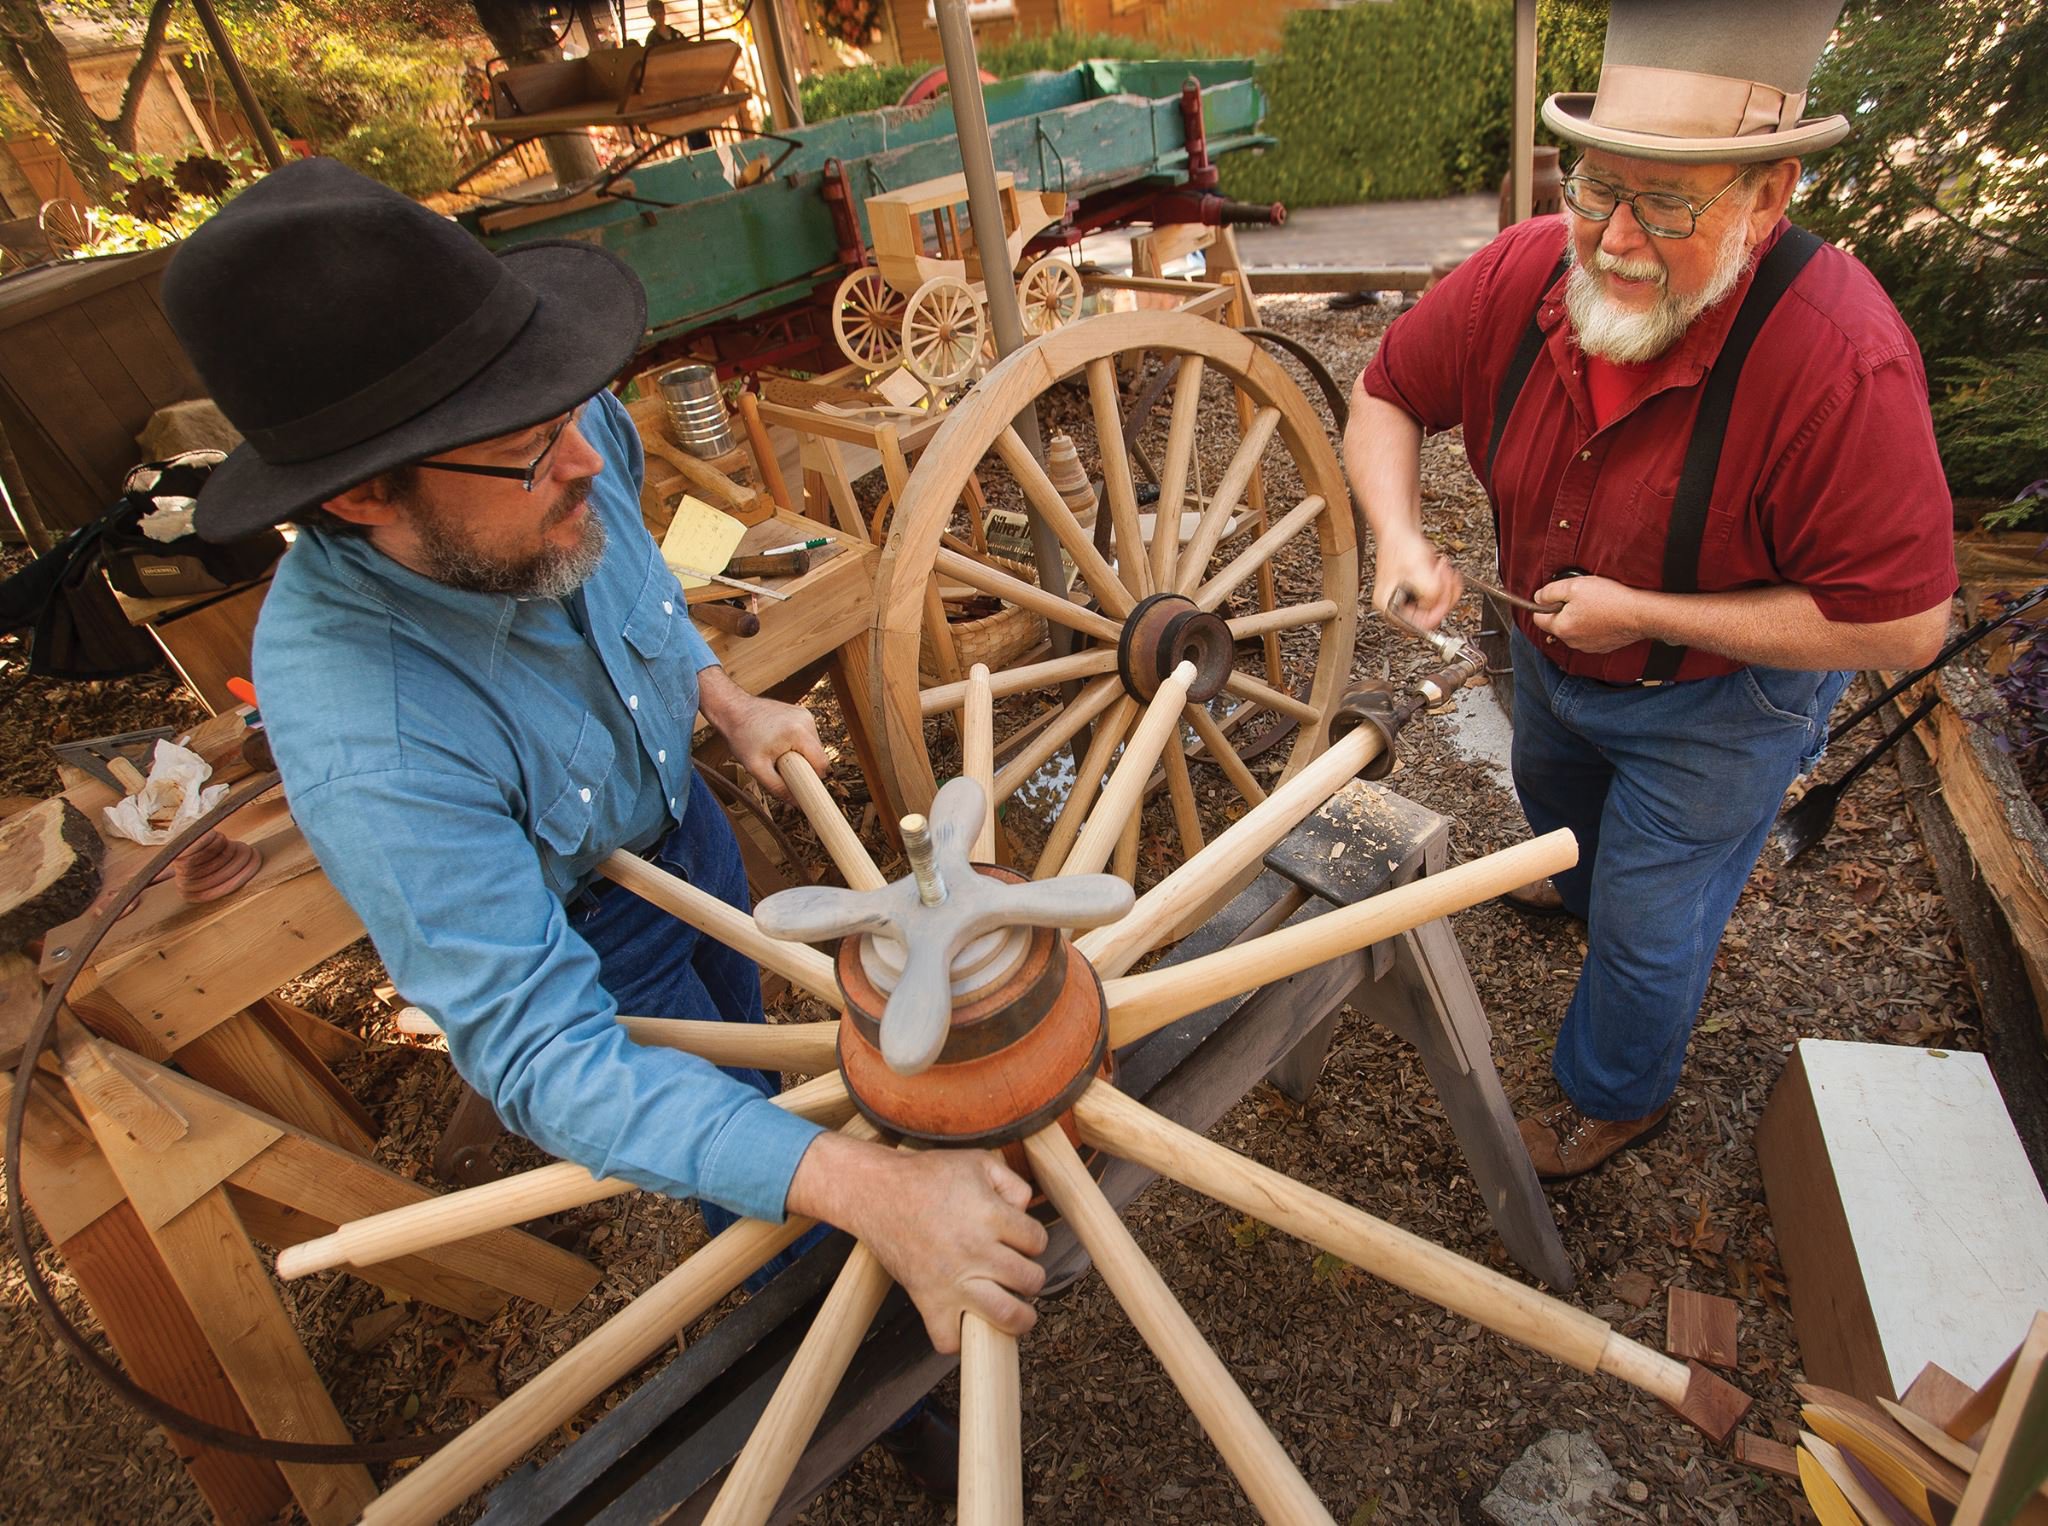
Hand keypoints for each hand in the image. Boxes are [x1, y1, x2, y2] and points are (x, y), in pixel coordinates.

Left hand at [695, 665, 827, 797]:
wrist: (732, 709)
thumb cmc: (741, 737)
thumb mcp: (756, 768)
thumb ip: (777, 787)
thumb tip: (796, 803)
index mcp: (799, 732)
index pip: (822, 764)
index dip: (812, 778)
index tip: (798, 783)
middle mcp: (807, 720)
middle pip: (818, 755)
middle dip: (804, 766)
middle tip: (781, 767)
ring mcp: (805, 714)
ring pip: (813, 746)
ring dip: (800, 755)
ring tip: (777, 752)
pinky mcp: (801, 712)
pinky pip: (807, 736)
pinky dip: (797, 744)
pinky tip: (778, 742)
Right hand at [786, 1133, 1047, 1353]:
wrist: (875, 1192)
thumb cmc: (926, 1175)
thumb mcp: (977, 1160)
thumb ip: (1012, 1182)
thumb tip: (1026, 1211)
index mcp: (991, 1216)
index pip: (1038, 1241)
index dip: (1032, 1239)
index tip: (1017, 1238)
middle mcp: (976, 1251)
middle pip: (1031, 1280)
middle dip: (1030, 1275)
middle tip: (1014, 1270)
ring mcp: (952, 1280)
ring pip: (1006, 1316)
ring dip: (1018, 1317)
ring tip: (1013, 1309)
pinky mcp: (927, 1299)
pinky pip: (948, 1339)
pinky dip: (959, 1339)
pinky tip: (964, 1322)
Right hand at [1370, 531, 1460, 630]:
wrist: (1399, 529)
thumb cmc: (1401, 545)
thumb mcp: (1418, 569)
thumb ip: (1430, 592)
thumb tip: (1437, 602)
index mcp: (1389, 606)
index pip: (1418, 625)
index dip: (1436, 611)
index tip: (1444, 597)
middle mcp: (1397, 605)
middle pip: (1430, 615)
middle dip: (1443, 595)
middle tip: (1445, 577)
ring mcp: (1408, 597)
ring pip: (1436, 605)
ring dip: (1446, 587)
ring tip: (1443, 570)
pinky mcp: (1417, 590)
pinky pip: (1437, 595)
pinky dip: (1444, 582)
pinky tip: (1441, 570)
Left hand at [1530, 575, 1649, 652]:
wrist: (1640, 614)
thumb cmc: (1609, 599)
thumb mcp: (1574, 586)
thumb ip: (1550, 592)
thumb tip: (1538, 597)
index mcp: (1561, 628)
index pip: (1538, 618)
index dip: (1545, 604)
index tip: (1557, 595)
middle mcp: (1572, 642)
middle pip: (1556, 625)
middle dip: (1562, 611)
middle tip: (1579, 597)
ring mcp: (1587, 646)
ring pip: (1573, 630)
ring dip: (1578, 618)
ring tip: (1594, 605)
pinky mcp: (1602, 647)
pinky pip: (1589, 635)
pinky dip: (1592, 625)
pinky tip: (1604, 614)